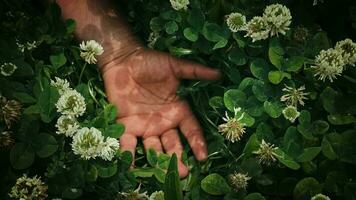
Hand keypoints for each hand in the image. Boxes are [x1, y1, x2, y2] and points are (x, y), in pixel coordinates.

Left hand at [102, 48, 219, 176]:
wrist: (123, 60)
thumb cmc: (150, 62)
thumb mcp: (174, 66)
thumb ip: (195, 71)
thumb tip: (218, 73)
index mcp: (177, 110)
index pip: (190, 130)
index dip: (197, 143)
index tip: (203, 156)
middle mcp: (163, 123)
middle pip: (173, 145)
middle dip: (178, 159)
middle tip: (183, 173)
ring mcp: (144, 126)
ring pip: (153, 149)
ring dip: (158, 163)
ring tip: (161, 174)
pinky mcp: (126, 126)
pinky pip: (128, 144)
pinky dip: (129, 156)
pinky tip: (130, 167)